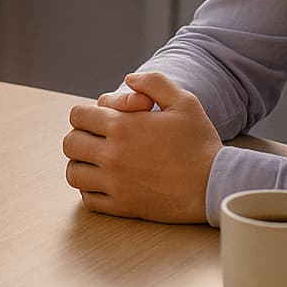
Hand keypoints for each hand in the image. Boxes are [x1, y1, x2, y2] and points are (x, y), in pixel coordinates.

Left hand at [62, 71, 220, 222]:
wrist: (215, 184)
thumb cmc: (199, 142)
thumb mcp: (183, 101)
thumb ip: (153, 83)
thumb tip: (128, 80)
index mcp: (122, 126)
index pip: (78, 115)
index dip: (86, 113)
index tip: (100, 119)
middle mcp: (112, 155)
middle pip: (70, 143)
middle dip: (80, 136)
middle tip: (97, 139)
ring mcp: (115, 183)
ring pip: (74, 173)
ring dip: (81, 163)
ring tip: (97, 160)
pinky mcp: (123, 206)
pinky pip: (88, 199)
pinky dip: (91, 189)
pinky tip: (105, 181)